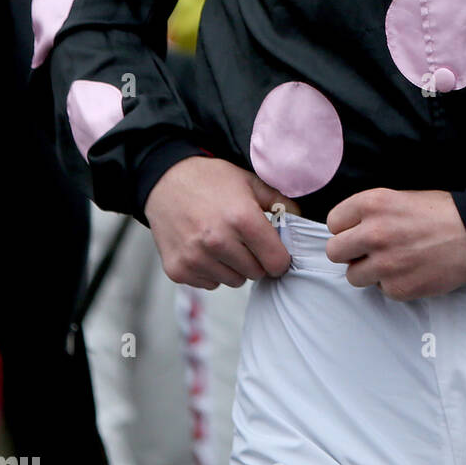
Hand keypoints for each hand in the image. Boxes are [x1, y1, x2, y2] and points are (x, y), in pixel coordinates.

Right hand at [144, 155, 299, 289]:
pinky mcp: (178, 270)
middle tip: (245, 240)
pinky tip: (204, 248)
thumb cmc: (211, 180)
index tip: (274, 249)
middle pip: (256, 273)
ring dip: (234, 267)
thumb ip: (280, 203)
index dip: (280, 257)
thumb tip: (301, 222)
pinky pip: (210, 284)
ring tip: (223, 242)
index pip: (277, 262)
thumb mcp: (249, 181)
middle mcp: (217, 242)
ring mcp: (195, 258)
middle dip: (257, 260)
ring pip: (234, 281)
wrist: (164, 182)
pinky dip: (212, 271)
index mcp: (241, 219)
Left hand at [325, 187, 465, 300]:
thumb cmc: (440, 212)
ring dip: (368, 271)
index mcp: (372, 203)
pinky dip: (392, 283)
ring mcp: (385, 263)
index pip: (333, 222)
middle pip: (335, 251)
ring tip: (391, 261)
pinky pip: (380, 290)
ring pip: (353, 276)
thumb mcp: (399, 197)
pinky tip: (410, 270)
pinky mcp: (399, 288)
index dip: (346, 228)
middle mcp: (374, 232)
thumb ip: (370, 213)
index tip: (357, 230)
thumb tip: (348, 232)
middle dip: (349, 252)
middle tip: (368, 250)